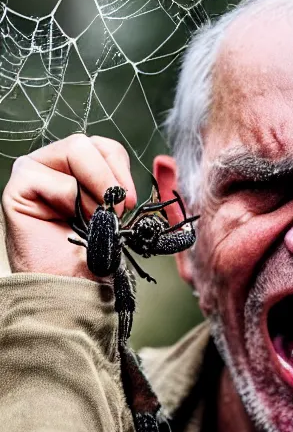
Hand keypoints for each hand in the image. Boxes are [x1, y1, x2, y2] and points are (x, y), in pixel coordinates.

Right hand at [2, 134, 136, 278]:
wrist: (72, 288)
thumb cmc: (94, 255)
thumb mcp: (116, 214)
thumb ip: (118, 186)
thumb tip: (135, 177)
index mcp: (80, 170)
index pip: (106, 148)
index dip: (122, 169)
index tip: (131, 201)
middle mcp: (56, 166)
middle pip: (91, 143)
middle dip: (111, 178)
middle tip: (117, 210)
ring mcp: (35, 173)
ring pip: (76, 150)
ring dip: (95, 190)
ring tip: (93, 219)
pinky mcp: (18, 188)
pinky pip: (56, 178)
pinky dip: (71, 201)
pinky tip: (69, 221)